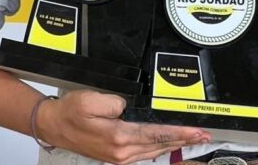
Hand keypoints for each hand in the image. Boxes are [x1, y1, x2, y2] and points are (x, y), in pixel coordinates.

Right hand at [39, 90, 209, 164]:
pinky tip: (169, 144)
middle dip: (185, 140)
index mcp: (119, 137)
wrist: (52, 125)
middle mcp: (121, 151)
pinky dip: (161, 147)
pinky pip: (145, 152)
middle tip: (205, 136)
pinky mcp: (116, 156)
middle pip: (161, 144)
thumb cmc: (70, 113)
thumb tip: (128, 107)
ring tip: (193, 140)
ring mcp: (119, 156)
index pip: (158, 134)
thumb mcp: (91, 101)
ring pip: (155, 150)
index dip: (180, 132)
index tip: (197, 132)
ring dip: (175, 144)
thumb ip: (116, 102)